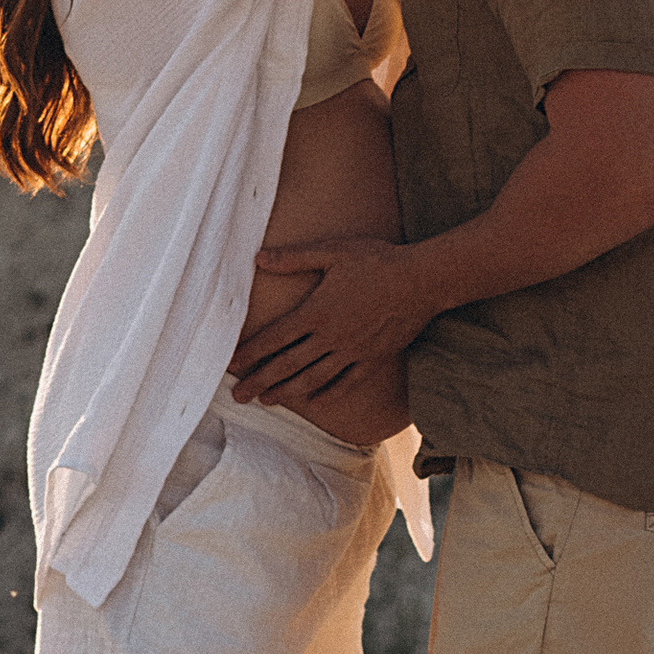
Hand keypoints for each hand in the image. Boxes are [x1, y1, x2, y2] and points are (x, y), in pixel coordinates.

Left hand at [231, 238, 430, 406]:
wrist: (421, 280)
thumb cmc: (377, 261)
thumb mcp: (333, 252)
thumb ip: (294, 258)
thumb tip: (259, 257)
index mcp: (316, 312)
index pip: (274, 338)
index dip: (250, 352)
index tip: (232, 365)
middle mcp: (330, 337)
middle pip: (287, 364)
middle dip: (259, 380)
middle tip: (238, 395)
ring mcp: (352, 351)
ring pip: (312, 378)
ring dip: (287, 391)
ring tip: (266, 400)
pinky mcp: (372, 359)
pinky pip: (345, 383)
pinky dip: (327, 394)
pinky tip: (313, 402)